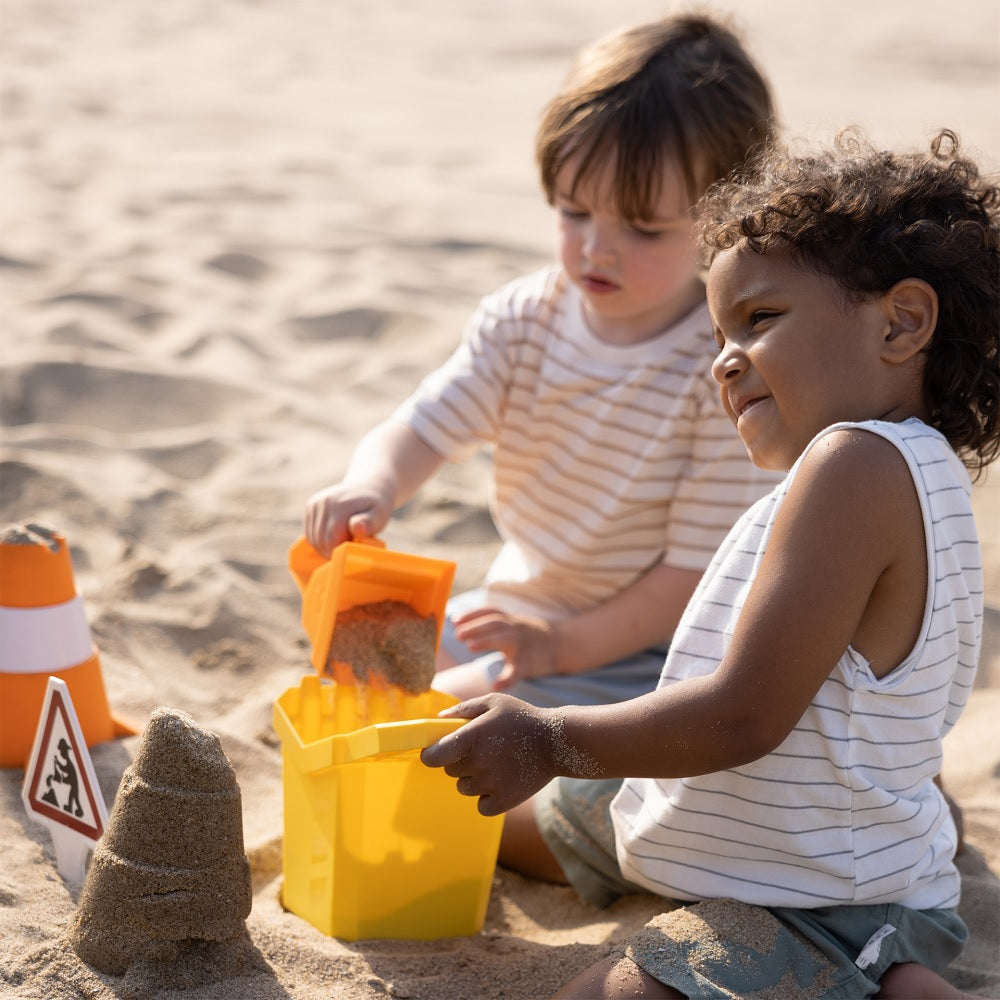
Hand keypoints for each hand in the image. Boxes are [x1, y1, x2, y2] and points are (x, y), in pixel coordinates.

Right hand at [303, 481, 390, 556]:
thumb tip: (357, 528)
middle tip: (348, 549)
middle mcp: (324, 502)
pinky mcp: (310, 505)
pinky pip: (310, 532)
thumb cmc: (376, 507)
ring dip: (325, 547)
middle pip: (320, 541)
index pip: (331, 540)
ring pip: (313, 539)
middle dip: (333, 551)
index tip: (352, 551)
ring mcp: (315, 503)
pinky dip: (320, 539)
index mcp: (340, 506)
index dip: (340, 552)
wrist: (368, 487)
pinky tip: (335, 536)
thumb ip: (369, 523)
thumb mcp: (379, 515)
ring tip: (343, 542)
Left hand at [420, 694, 558, 815]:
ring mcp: (491, 784)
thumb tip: (438, 719)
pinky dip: (486, 797)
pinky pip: (481, 805)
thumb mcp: (494, 703)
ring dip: (472, 778)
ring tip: (494, 763)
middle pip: (449, 771)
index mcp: (472, 737)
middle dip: (458, 760)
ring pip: (464, 787)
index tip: (435, 752)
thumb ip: (463, 709)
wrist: (557, 742)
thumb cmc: (522, 718)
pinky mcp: (504, 801)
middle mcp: (478, 763)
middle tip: (479, 750)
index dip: (431, 755)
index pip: (433, 757)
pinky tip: (500, 781)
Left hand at [451, 608, 560, 687]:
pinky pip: (518, 670)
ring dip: (487, 640)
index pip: (490, 612)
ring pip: (505, 639)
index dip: (472, 615)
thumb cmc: (528, 636)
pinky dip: (507, 678)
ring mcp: (523, 646)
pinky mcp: (529, 663)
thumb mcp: (511, 624)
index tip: (454, 620)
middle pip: (495, 623)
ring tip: (470, 646)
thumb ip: (488, 624)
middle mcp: (515, 629)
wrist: (561, 644)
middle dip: (476, 627)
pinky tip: (496, 685)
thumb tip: (455, 621)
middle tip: (459, 635)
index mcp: (509, 621)